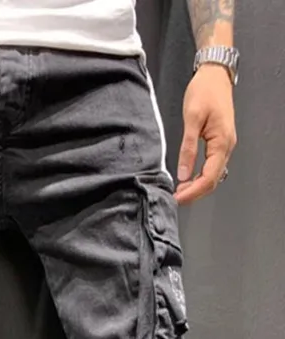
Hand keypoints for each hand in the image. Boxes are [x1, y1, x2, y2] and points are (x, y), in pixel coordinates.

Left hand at [175, 64, 235, 204]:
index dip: (193, 191)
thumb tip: (183, 174)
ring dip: (197, 186)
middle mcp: (226, 146)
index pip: (209, 176)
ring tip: (178, 192)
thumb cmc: (204, 92)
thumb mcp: (192, 119)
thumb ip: (188, 148)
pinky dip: (200, 176)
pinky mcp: (219, 142)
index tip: (176, 198)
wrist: (214, 75)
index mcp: (222, 142)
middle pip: (213, 179)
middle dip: (195, 192)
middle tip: (174, 199)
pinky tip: (187, 179)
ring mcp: (224, 144)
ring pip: (214, 174)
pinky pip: (212, 166)